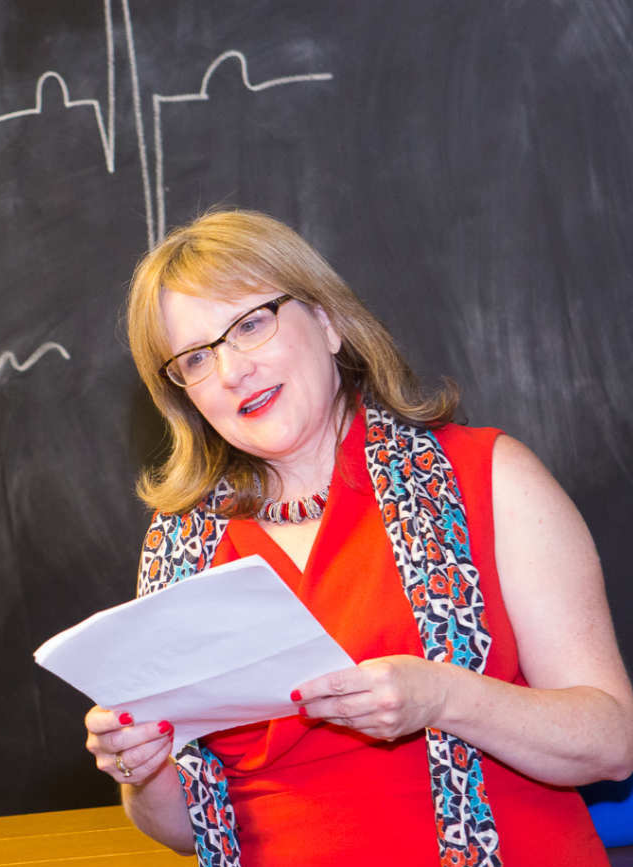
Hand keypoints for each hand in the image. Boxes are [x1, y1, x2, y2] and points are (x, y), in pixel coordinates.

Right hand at [85, 706, 173, 785]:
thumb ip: (132, 703)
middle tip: (163, 724)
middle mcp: (96, 745)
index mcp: (94, 723)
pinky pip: (142, 770)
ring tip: (168, 733)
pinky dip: (158, 757)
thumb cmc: (134, 717)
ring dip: (155, 745)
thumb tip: (150, 698)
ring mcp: (107, 764)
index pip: (96, 723)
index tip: (130, 716)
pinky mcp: (120, 777)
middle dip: (144, 733)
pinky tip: (166, 745)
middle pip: (116, 742)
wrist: (138, 741)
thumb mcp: (128, 706)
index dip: (111, 721)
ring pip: (132, 758)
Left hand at [292, 655, 446, 741]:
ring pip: (346, 720)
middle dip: (314, 706)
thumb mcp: (384, 662)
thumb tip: (326, 685)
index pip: (338, 684)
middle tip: (298, 705)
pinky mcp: (388, 733)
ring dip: (325, 716)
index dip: (314, 689)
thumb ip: (357, 673)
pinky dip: (343, 723)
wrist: (441, 694)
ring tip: (311, 711)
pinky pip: (358, 729)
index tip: (296, 691)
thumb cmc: (409, 671)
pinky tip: (333, 717)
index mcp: (380, 676)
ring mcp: (386, 720)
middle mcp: (383, 699)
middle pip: (339, 706)